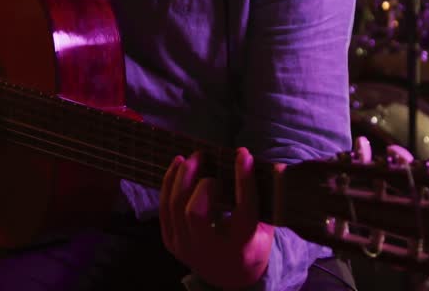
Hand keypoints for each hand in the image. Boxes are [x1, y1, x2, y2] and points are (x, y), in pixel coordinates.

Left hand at [160, 148, 272, 289]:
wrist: (232, 275)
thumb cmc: (251, 241)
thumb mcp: (263, 226)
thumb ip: (261, 198)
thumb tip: (250, 158)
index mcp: (241, 245)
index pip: (243, 209)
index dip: (243, 179)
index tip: (242, 153)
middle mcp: (211, 250)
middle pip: (196, 212)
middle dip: (202, 183)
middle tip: (209, 160)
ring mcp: (186, 247)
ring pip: (175, 207)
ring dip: (182, 176)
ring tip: (194, 157)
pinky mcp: (171, 242)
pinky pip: (165, 208)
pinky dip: (169, 182)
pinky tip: (178, 164)